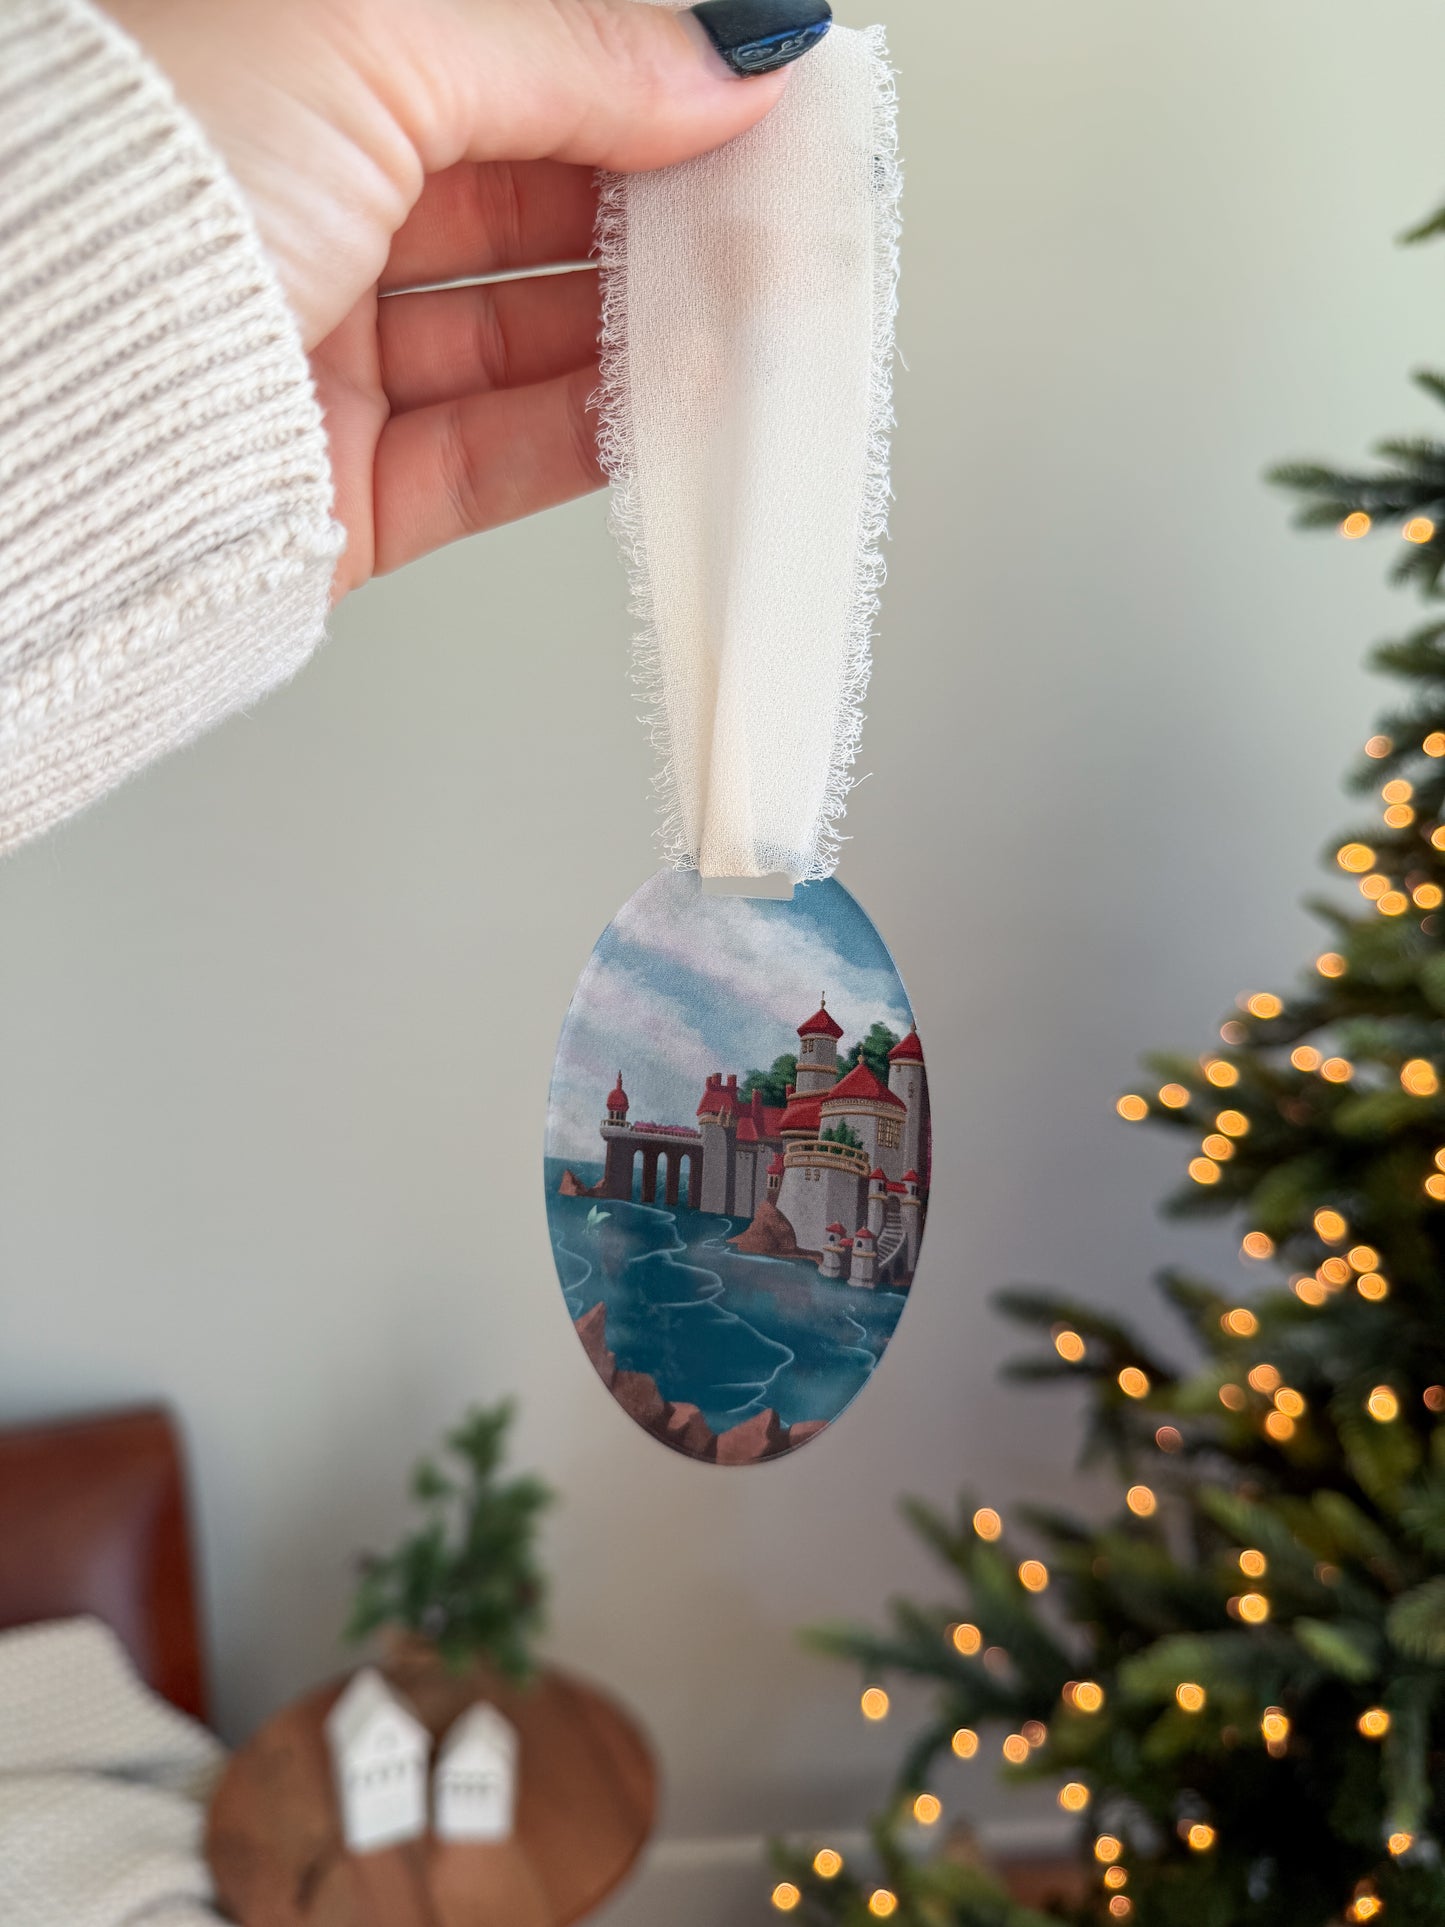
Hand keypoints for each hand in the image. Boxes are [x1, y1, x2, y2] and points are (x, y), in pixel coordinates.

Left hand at [100, 0, 822, 596]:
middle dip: (658, 206)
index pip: (507, 64)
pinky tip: (676, 408)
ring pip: (529, 337)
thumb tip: (720, 56)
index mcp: (293, 69)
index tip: (747, 94)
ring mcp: (333, 355)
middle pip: (529, 204)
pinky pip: (503, 456)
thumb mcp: (370, 38)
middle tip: (767, 208)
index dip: (636, 78)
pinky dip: (599, 434)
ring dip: (646, 327)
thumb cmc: (146, 185)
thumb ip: (567, 48)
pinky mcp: (356, 487)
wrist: (57, 407)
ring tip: (745, 313)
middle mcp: (309, 208)